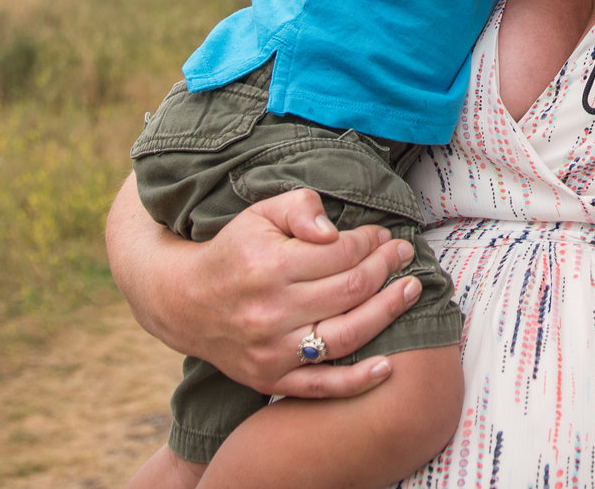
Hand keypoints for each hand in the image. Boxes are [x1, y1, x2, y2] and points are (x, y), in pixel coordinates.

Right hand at [105, 179, 422, 397]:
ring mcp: (271, 351)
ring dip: (387, 312)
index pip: (341, 253)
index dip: (371, 242)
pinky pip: (322, 385)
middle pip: (351, 290)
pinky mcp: (271, 379)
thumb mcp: (261, 214)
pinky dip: (358, 380)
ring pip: (347, 335)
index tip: (384, 236)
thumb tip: (334, 230)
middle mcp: (270, 312)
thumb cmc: (234, 251)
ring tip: (410, 290)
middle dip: (386, 268)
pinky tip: (387, 366)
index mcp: (269, 266)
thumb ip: (301, 208)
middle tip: (403, 256)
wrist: (185, 302)